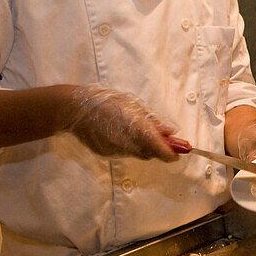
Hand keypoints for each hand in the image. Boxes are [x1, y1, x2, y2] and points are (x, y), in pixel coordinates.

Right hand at [64, 86, 178, 160]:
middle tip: (164, 140)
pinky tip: (122, 134)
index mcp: (135, 128)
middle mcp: (126, 142)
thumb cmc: (105, 101)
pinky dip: (129, 146)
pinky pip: (124, 153)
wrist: (75, 109)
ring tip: (138, 132)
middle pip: (150, 154)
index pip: (159, 148)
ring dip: (144, 147)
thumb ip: (153, 121)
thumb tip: (170, 131)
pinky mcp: (106, 154)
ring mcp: (115, 150)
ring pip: (138, 154)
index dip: (171, 153)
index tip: (180, 153)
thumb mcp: (133, 105)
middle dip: (159, 149)